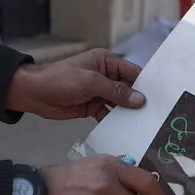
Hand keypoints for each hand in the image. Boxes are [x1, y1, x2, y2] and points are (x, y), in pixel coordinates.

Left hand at [5, 49, 145, 120]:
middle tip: (157, 116)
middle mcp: (105, 76)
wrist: (34, 94)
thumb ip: (116, 91)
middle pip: (128, 89)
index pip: (132, 72)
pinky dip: (115, 121)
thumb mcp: (91, 82)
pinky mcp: (91, 107)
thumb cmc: (62, 80)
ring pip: (119, 103)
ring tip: (145, 126)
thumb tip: (140, 99)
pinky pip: (108, 114)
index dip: (145, 84)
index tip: (161, 98)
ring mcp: (99, 92)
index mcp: (106, 62)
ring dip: (127, 113)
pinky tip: (125, 131)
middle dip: (138, 101)